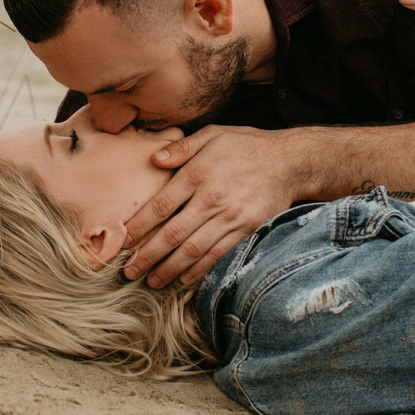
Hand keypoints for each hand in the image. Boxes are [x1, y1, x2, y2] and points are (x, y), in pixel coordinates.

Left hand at [120, 125, 312, 290]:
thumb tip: (155, 159)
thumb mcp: (213, 133)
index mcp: (198, 173)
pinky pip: (218, 254)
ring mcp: (230, 217)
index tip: (123, 241)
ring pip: (193, 249)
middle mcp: (211, 198)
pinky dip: (199, 269)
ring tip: (152, 281)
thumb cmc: (247, 146)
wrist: (290, 161)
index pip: (160, 205)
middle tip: (129, 271)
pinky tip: (183, 278)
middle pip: (172, 234)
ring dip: (169, 268)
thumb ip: (182, 146)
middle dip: (147, 256)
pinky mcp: (246, 229)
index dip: (140, 226)